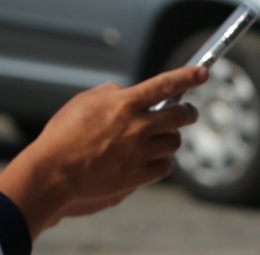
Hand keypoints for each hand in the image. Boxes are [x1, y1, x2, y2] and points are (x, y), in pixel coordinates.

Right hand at [0, 68, 207, 237]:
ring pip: (174, 142)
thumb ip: (113, 93)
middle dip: (187, 112)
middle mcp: (137, 127)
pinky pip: (166, 166)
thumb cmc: (65, 133)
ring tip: (158, 138)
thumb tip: (131, 93)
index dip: (187, 76)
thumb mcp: (85, 101)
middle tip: (187, 112)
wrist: (56, 171)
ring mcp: (140, 152)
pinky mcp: (140, 175)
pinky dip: (162, 161)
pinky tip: (151, 158)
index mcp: (123, 104)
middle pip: (180, 116)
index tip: (203, 73)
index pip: (163, 85)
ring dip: (170, 138)